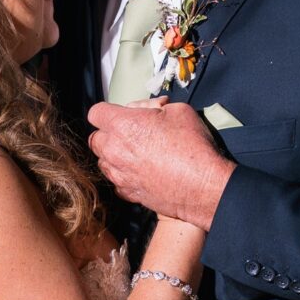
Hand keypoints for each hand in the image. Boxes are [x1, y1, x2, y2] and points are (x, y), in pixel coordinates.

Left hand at [87, 100, 233, 230]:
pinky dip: (124, 175)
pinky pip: (116, 181)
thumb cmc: (193, 146)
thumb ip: (155, 106)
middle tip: (130, 133)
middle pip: (95, 138)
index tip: (121, 114)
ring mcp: (119, 174)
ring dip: (114, 155)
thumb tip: (150, 110)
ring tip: (136, 154)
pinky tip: (141, 171)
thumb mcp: (178, 110)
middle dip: (109, 133)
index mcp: (123, 125)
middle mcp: (114, 150)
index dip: (108, 111)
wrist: (204, 187)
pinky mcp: (127, 193)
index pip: (96, 113)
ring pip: (103, 161)